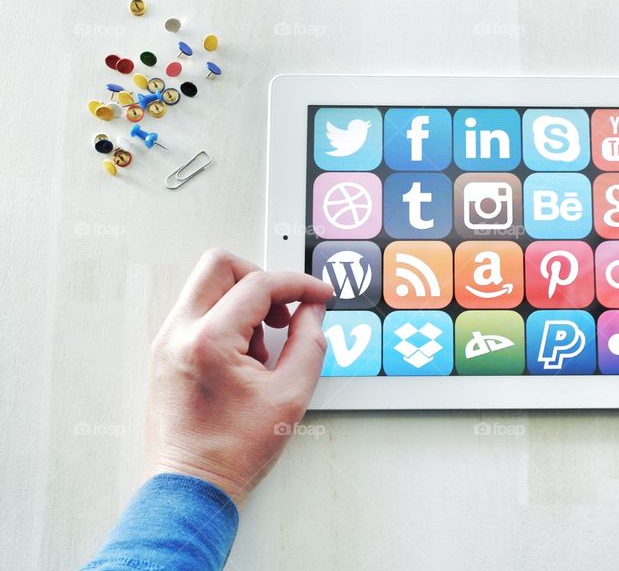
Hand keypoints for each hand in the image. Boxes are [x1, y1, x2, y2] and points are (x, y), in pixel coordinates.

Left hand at [143, 249, 332, 505]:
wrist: (191, 486)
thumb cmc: (232, 452)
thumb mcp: (290, 395)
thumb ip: (309, 343)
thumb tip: (312, 311)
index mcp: (208, 341)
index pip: (259, 285)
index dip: (299, 285)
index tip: (319, 295)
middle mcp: (179, 333)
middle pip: (220, 265)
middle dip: (262, 278)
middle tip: (284, 308)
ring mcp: (167, 341)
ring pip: (208, 286)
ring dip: (245, 302)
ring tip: (263, 348)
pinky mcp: (166, 352)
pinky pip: (200, 312)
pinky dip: (228, 319)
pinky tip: (245, 356)